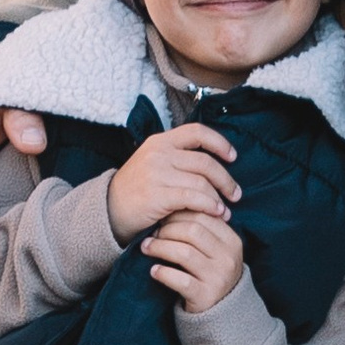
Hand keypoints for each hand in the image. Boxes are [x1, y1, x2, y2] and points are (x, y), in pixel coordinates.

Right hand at [108, 120, 239, 242]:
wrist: (109, 209)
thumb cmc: (137, 189)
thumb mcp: (153, 162)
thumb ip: (178, 158)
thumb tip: (215, 162)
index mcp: (161, 141)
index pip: (197, 132)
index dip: (219, 143)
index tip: (233, 157)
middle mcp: (159, 153)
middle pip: (205, 161)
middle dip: (226, 179)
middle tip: (236, 194)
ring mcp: (157, 173)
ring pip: (202, 181)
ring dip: (219, 197)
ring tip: (225, 210)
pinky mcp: (158, 194)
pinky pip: (193, 197)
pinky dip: (209, 205)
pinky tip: (215, 213)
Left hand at [144, 208, 247, 312]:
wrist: (221, 312)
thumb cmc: (209, 273)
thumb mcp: (213, 250)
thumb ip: (201, 231)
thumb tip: (172, 207)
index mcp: (232, 241)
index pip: (203, 216)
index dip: (178, 214)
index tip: (162, 218)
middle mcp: (228, 258)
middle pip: (193, 231)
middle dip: (167, 230)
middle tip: (152, 233)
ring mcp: (218, 278)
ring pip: (184, 253)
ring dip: (160, 248)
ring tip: (146, 248)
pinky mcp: (205, 296)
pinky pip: (180, 280)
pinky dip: (163, 273)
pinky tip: (153, 271)